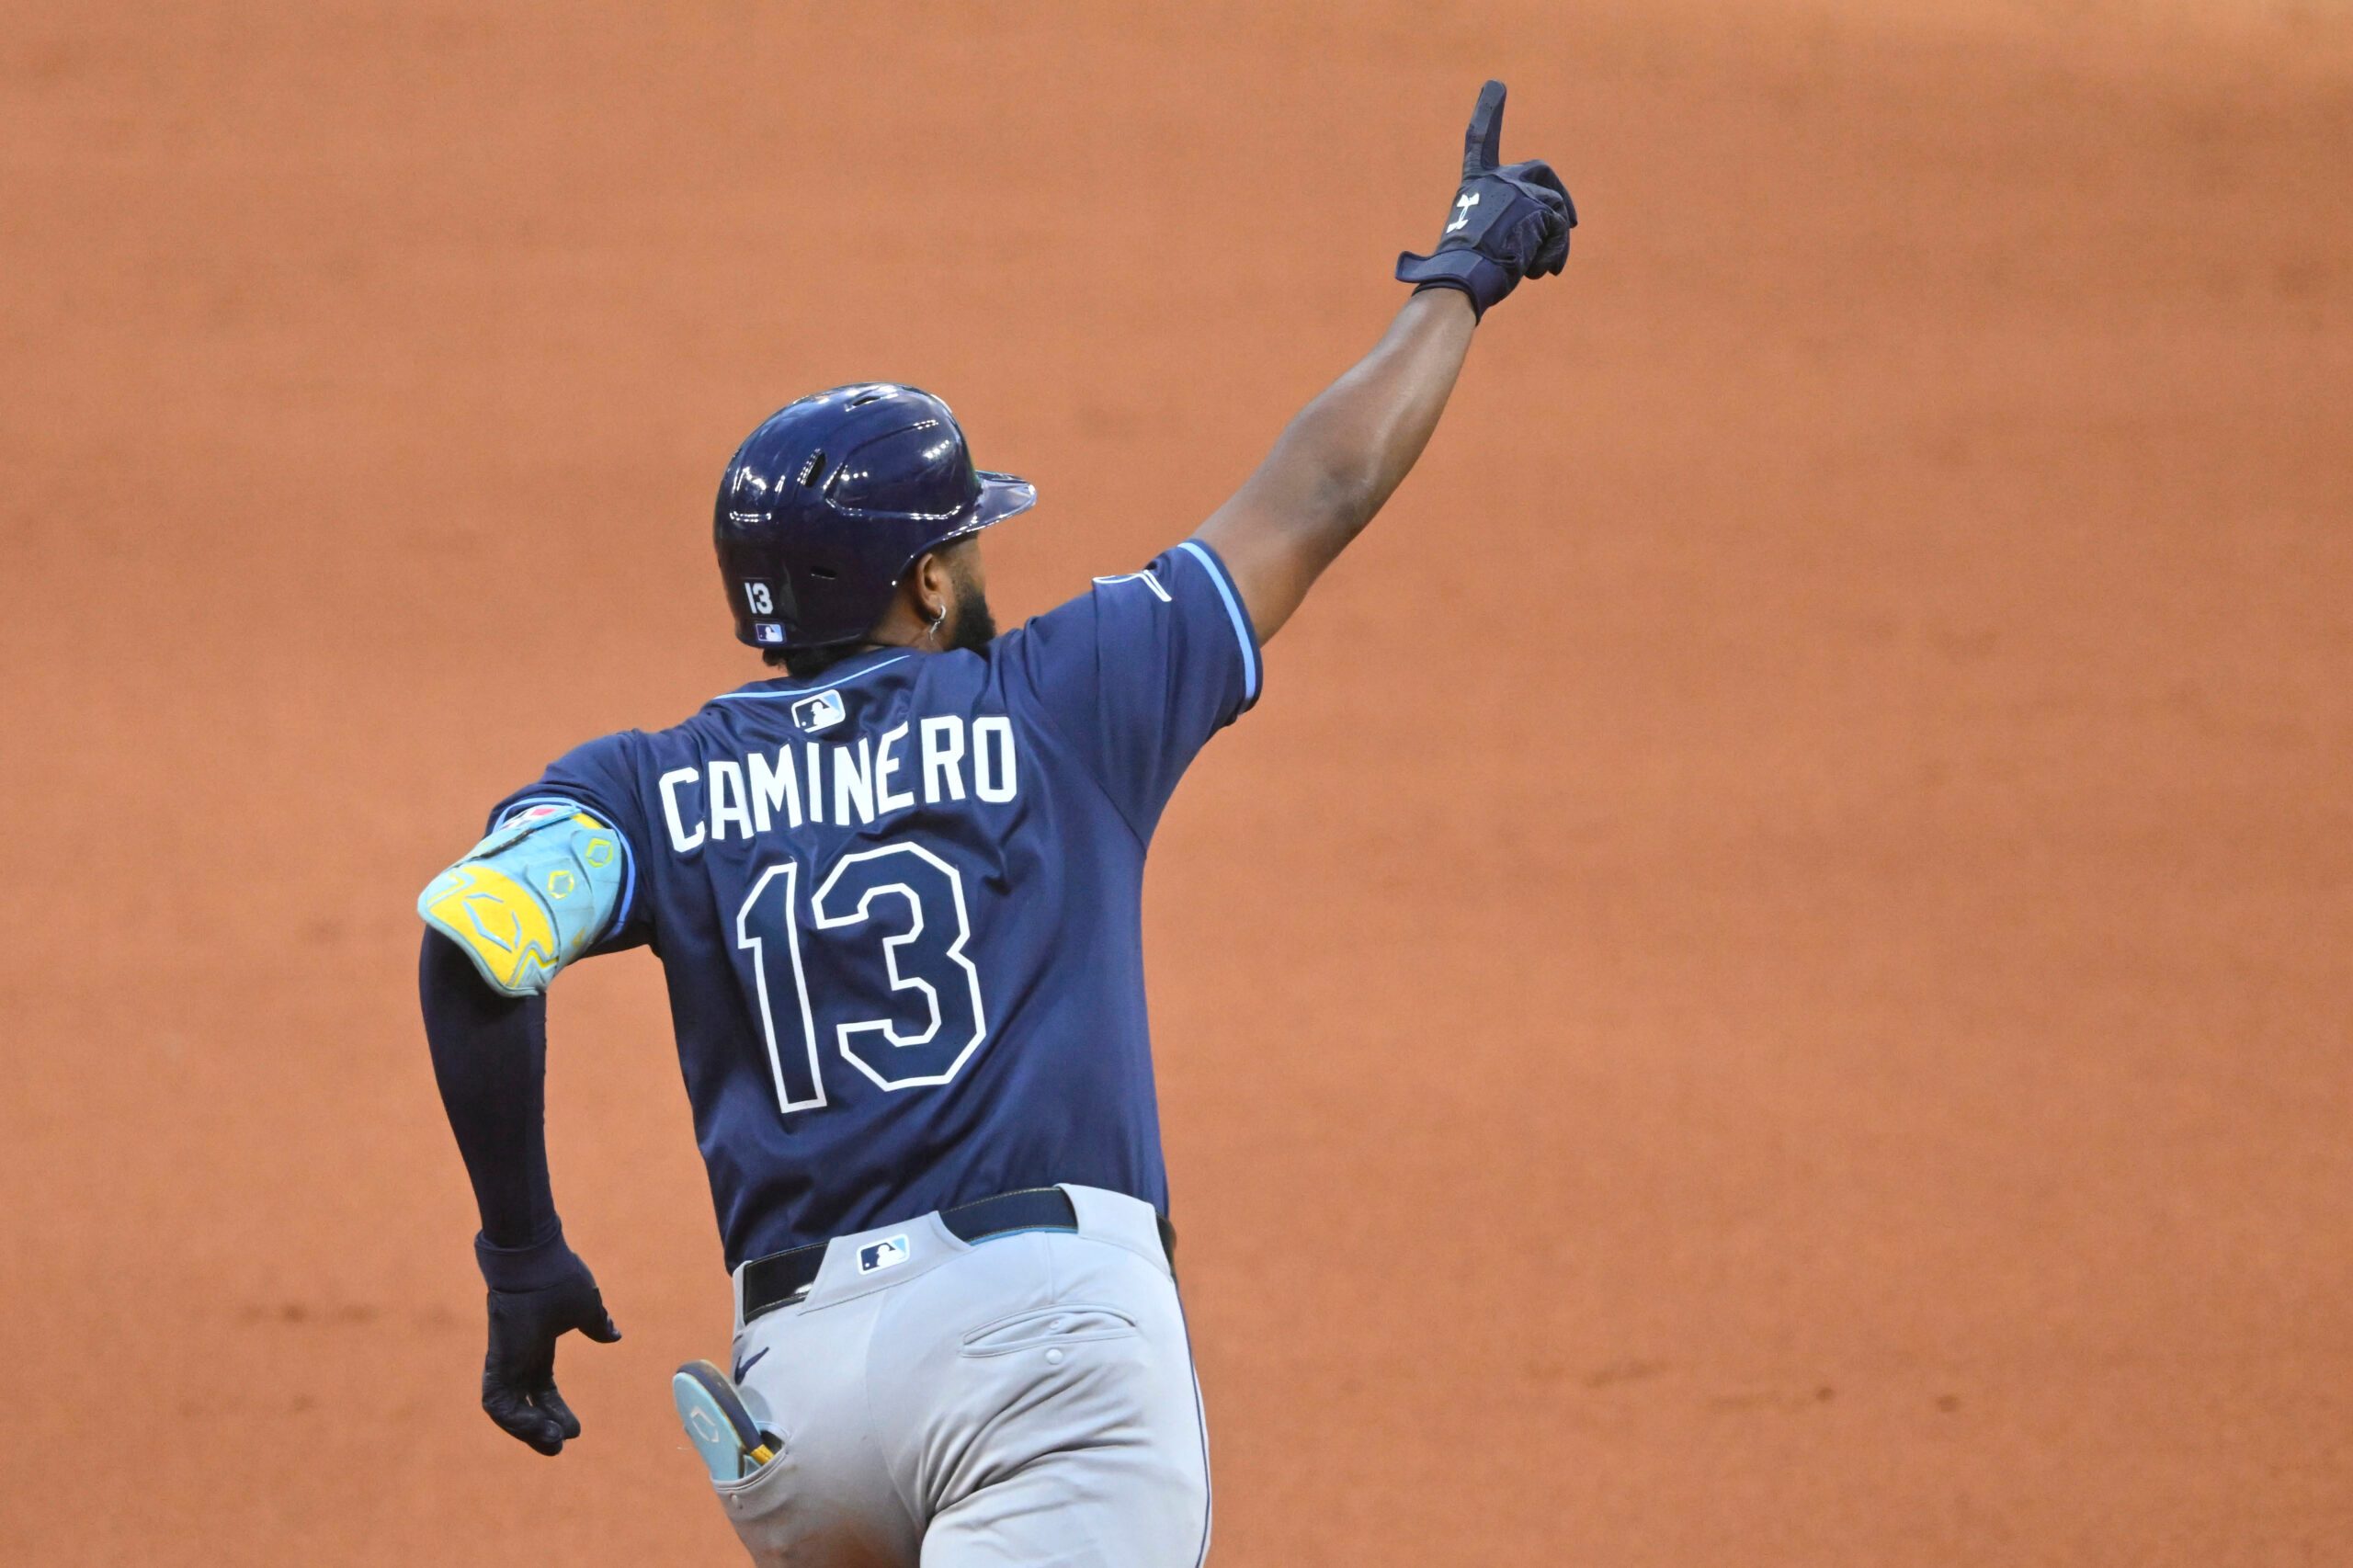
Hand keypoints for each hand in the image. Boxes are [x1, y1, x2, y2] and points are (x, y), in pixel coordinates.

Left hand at [479, 1245, 621, 1455]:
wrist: (537, 1257)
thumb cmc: (559, 1277)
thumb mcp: (585, 1308)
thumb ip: (597, 1325)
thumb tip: (614, 1335)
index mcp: (537, 1347)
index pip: (542, 1389)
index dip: (555, 1411)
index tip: (575, 1430)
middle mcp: (519, 1358)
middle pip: (525, 1405)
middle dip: (540, 1429)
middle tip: (560, 1446)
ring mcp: (505, 1360)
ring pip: (508, 1411)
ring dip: (528, 1431)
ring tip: (553, 1443)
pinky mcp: (497, 1362)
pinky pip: (497, 1404)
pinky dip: (515, 1420)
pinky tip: (539, 1428)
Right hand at [1395, 81, 1575, 319]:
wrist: (1461, 277)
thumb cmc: (1459, 271)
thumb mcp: (1470, 242)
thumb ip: (1493, 231)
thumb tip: (1474, 258)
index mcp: (1474, 184)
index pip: (1479, 141)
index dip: (1488, 112)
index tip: (1495, 84)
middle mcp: (1496, 179)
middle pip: (1539, 172)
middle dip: (1559, 196)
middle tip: (1572, 222)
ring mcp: (1517, 190)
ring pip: (1554, 210)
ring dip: (1553, 242)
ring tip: (1536, 268)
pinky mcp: (1535, 205)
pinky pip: (1559, 228)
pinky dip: (1555, 252)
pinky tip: (1541, 270)